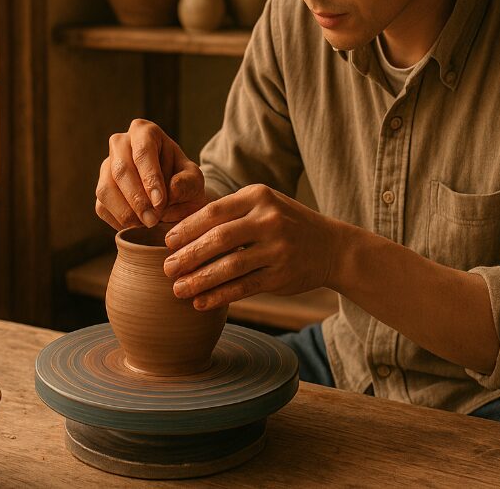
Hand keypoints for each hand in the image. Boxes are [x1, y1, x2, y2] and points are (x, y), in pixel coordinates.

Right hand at [94, 119, 206, 229]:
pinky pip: (102, 207)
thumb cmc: (184, 181)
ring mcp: (106, 167)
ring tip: (147, 224)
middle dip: (137, 198)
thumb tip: (172, 189)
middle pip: (121, 170)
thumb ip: (187, 183)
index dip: (150, 178)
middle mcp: (120, 144)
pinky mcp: (101, 190)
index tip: (160, 201)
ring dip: (126, 212)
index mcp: (144, 132)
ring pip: (106, 189)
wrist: (175, 196)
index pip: (143, 152)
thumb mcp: (194, 180)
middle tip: (153, 219)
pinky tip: (139, 226)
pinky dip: (120, 221)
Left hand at [162, 184, 348, 309]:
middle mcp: (269, 220)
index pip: (213, 212)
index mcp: (258, 196)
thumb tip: (181, 229)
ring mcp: (278, 249)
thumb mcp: (263, 205)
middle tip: (167, 268)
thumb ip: (230, 212)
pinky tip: (201, 303)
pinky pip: (244, 287)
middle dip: (188, 256)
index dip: (186, 228)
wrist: (332, 246)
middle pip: (218, 239)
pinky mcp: (282, 275)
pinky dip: (219, 296)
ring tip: (178, 289)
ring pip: (229, 266)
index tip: (167, 242)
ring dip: (199, 280)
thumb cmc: (285, 224)